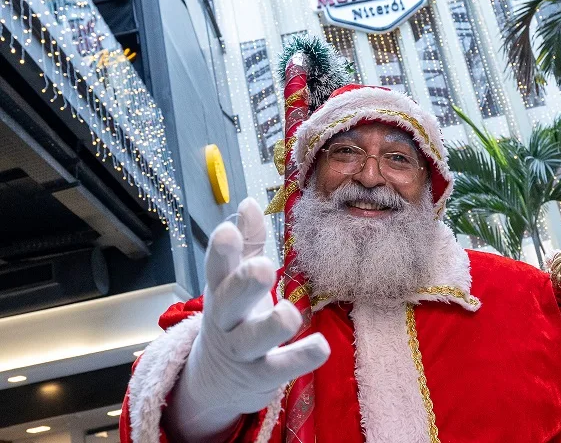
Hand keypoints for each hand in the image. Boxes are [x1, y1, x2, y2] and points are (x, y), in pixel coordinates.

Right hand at [166, 198, 329, 440]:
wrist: (216, 379)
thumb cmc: (235, 315)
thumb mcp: (234, 279)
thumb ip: (247, 243)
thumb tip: (249, 203)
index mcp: (221, 289)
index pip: (217, 267)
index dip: (221, 250)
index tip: (228, 230)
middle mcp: (227, 319)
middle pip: (229, 301)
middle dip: (244, 284)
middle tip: (263, 269)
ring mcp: (242, 350)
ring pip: (253, 338)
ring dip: (272, 326)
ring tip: (290, 314)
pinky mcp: (260, 375)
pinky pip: (280, 367)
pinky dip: (300, 358)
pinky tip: (321, 347)